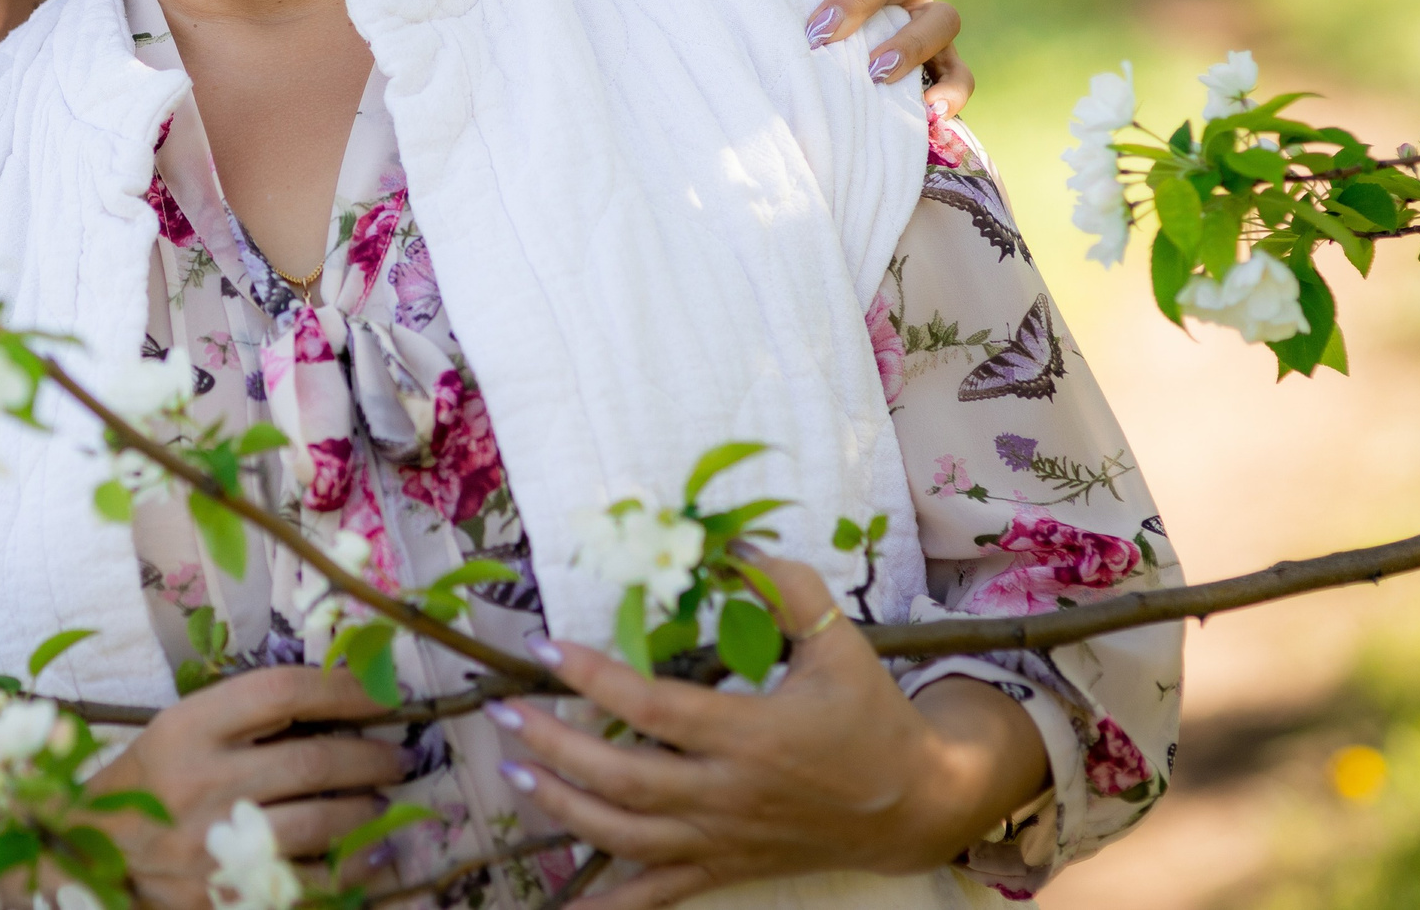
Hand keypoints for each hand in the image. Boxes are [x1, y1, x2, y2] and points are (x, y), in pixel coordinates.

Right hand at [78, 667, 403, 909]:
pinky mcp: (219, 897)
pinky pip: (304, 885)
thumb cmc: (149, 780)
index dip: (341, 690)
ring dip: (365, 812)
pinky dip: (348, 870)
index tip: (378, 694)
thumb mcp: (180, 730)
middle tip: (399, 756)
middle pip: (310, 762)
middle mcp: (199, 784)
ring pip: (317, 826)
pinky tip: (370, 856)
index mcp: (187, 728)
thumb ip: (246, 717)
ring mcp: (210, 847)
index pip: (281, 693)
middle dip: (369, 757)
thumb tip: (340, 704)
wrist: (89, 854)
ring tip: (383, 801)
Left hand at [489, 559, 1047, 909]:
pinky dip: (610, 905)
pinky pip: (660, 894)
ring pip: (627, 837)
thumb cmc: (871, 716)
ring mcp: (723, 839)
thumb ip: (784, 589)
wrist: (917, 805)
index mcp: (752, 735)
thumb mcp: (838, 642)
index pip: (654, 708)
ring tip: (514, 771)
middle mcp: (729, 795)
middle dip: (554, 744)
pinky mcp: (725, 868)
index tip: (544, 648)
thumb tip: (729, 545)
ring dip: (563, 808)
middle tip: (502, 713)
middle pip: (623, 780)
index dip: (594, 678)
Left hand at [759, 0, 972, 115]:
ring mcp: (927, 19)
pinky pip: (960, 72)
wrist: (846, 67)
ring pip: (941, 17)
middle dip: (852, 1)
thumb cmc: (812, 19)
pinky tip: (930, 111)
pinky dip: (952, 90)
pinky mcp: (947, 61)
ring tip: (875, 72)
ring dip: (909, 43)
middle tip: (816, 33)